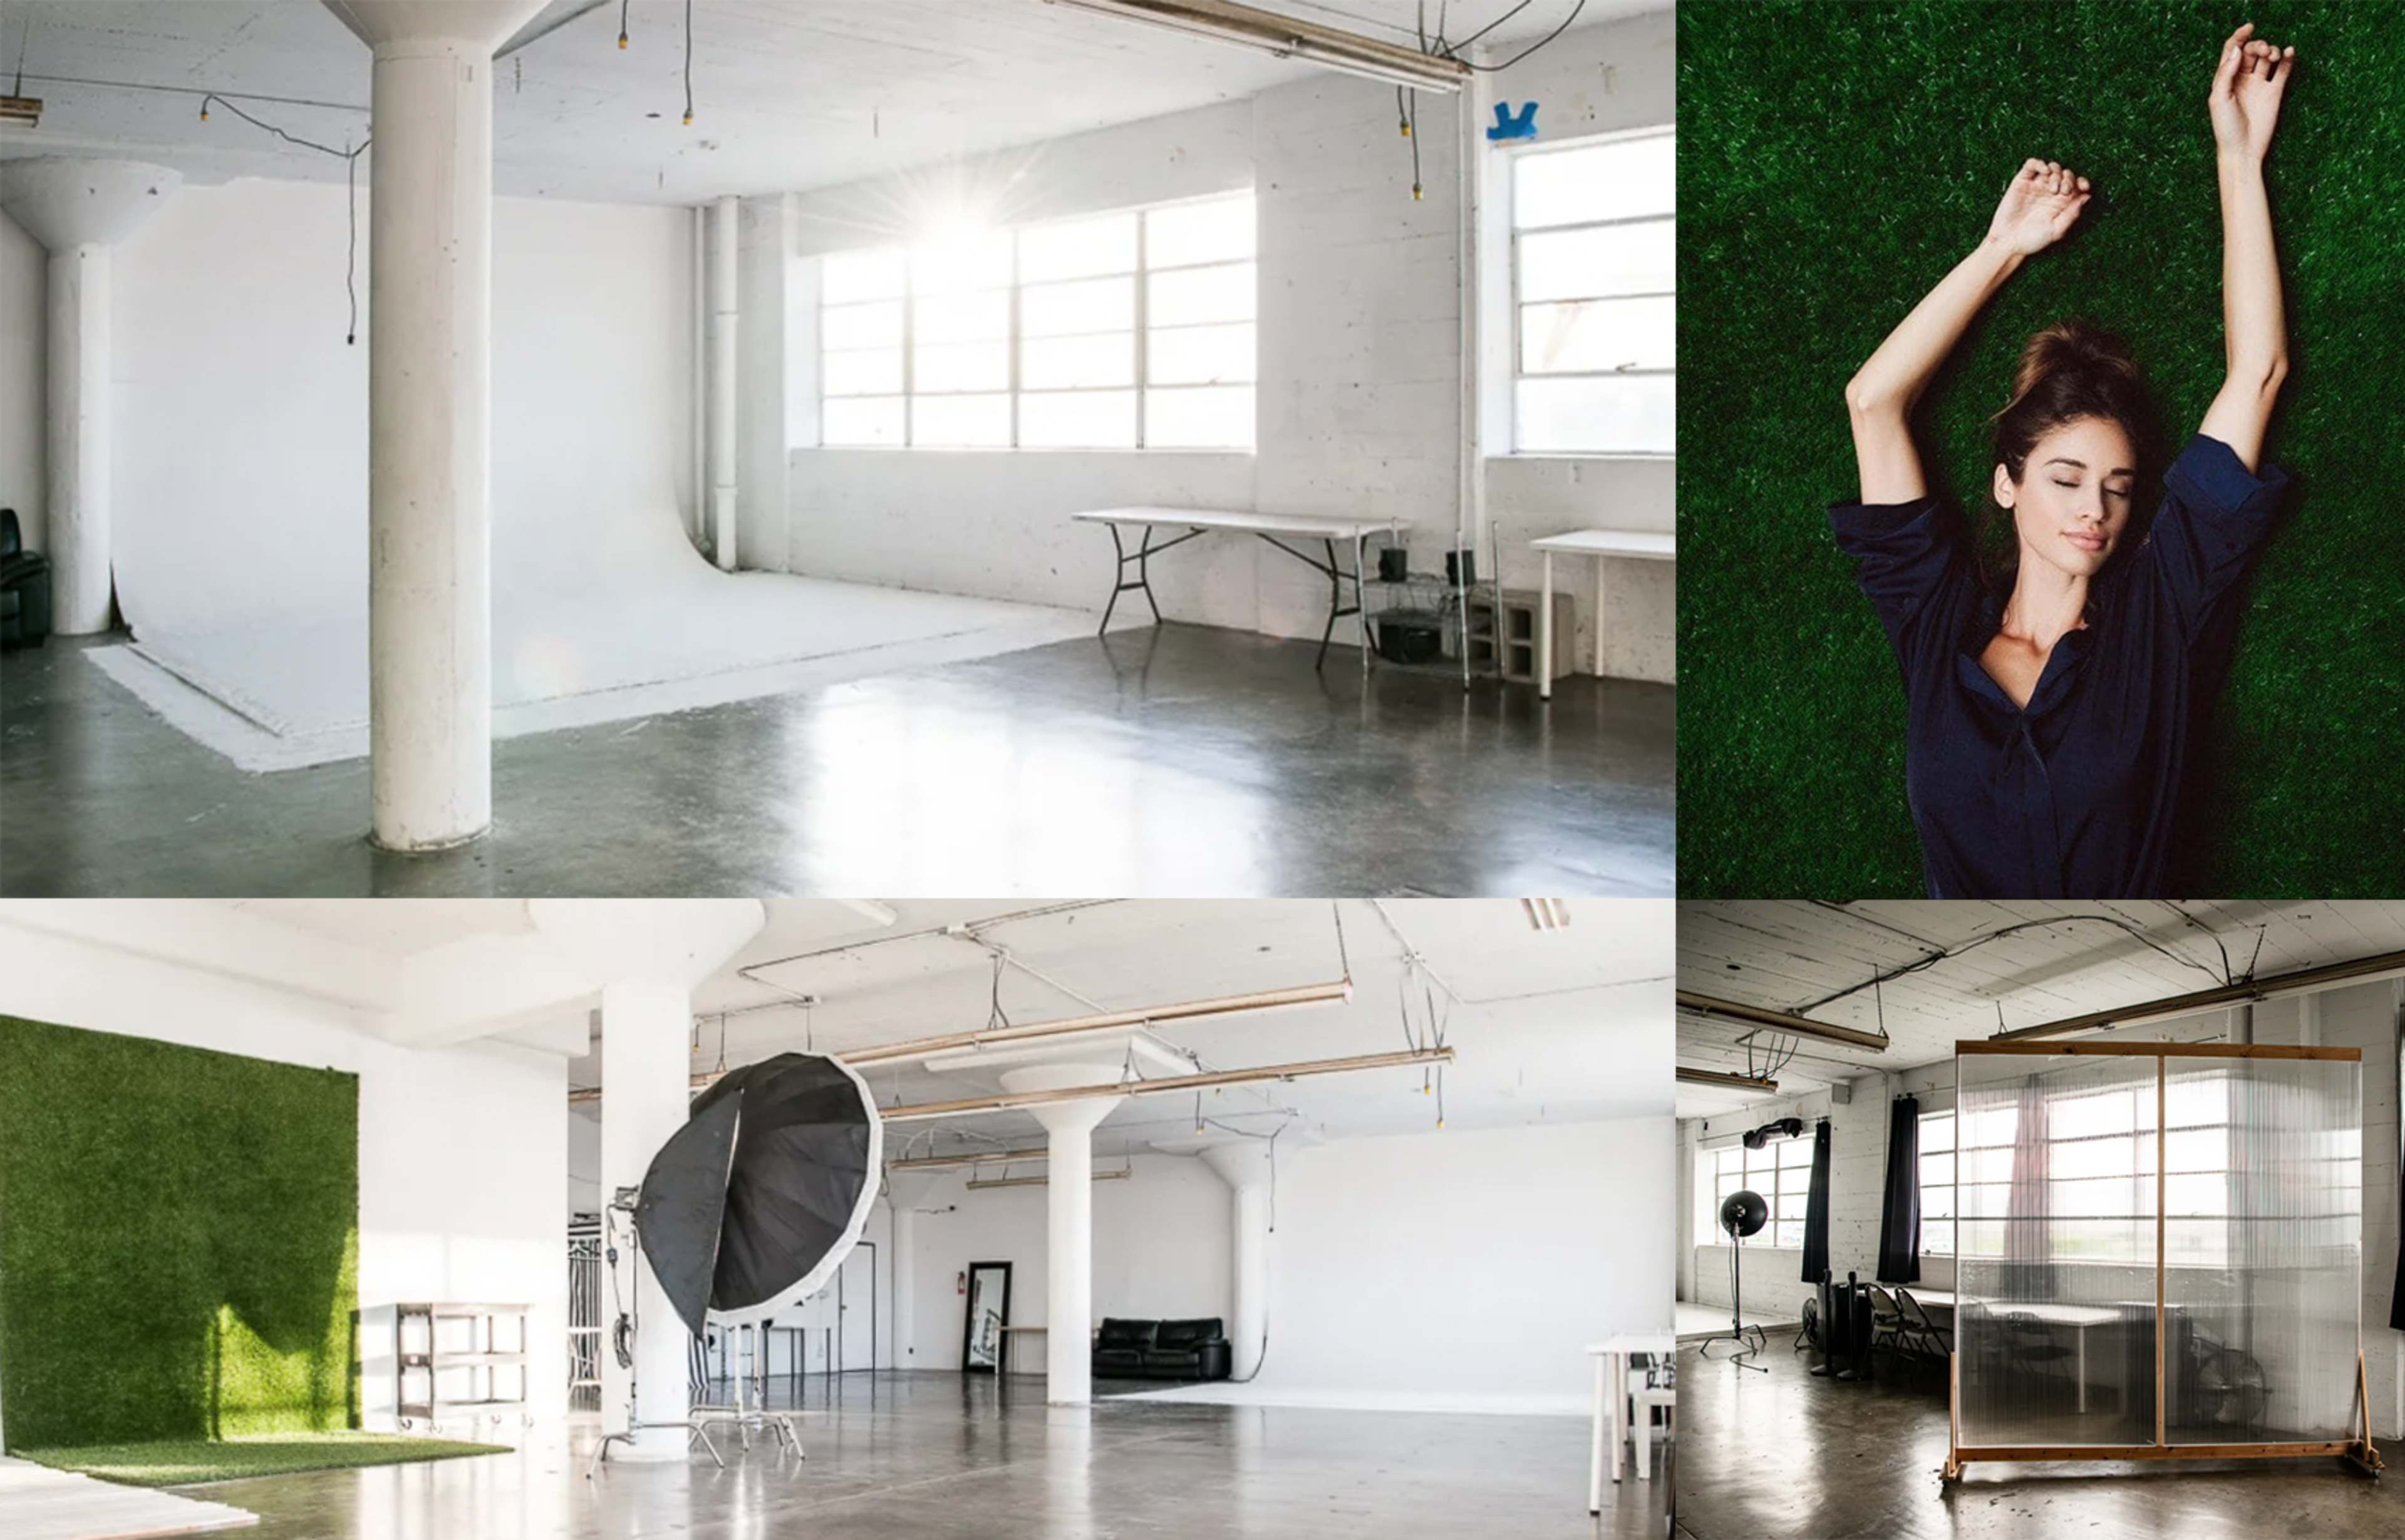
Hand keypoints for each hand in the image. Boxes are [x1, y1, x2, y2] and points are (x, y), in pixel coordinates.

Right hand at [1985, 159, 2090, 256]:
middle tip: (2063, 192)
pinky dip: (2039, 163)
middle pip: (2066, 174)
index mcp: (2062, 202)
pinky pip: (2032, 165)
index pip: (2077, 185)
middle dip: (2069, 179)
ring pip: (2052, 167)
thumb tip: (2087, 196)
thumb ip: (2072, 214)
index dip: (2082, 182)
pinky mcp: (2021, 182)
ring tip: (2052, 188)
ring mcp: (2036, 186)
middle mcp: (2050, 192)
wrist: (2007, 242)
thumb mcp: (2057, 231)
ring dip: (2056, 172)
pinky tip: (2044, 170)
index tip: (2083, 187)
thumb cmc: (2032, 240)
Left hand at [2209, 22, 2294, 161]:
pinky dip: (2287, 59)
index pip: (2232, 50)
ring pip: (2267, 58)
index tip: (2249, 27)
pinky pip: (2283, 70)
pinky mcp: (2275, 92)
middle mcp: (2242, 79)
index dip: (2239, 37)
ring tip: (2273, 55)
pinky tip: (2289, 52)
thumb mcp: (2219, 99)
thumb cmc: (2225, 127)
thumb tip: (2237, 49)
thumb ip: (2226, 73)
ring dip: (2271, 50)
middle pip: (2250, 51)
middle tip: (2263, 51)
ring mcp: (2259, 85)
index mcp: (2225, 79)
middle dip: (2257, 45)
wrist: (2242, 150)